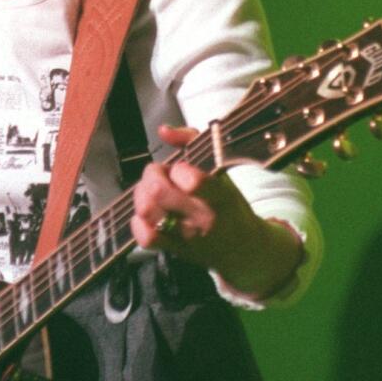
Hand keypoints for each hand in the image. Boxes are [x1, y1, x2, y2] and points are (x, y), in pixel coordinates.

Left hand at [130, 125, 303, 298]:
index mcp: (218, 195)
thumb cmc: (229, 204)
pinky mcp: (174, 250)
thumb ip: (192, 141)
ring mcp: (186, 236)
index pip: (192, 181)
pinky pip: (145, 238)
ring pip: (147, 211)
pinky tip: (148, 214)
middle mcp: (201, 217)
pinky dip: (138, 222)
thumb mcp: (222, 168)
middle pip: (157, 191)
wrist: (242, 249)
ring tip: (153, 192)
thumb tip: (163, 130)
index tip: (182, 169)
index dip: (178, 169)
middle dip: (152, 175)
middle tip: (160, 175)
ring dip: (142, 195)